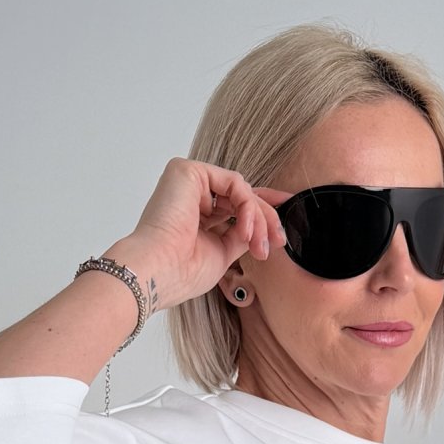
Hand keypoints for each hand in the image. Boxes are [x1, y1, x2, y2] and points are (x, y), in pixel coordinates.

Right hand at [120, 158, 293, 310]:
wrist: (159, 272)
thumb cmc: (181, 272)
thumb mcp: (223, 254)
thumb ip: (241, 236)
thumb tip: (262, 229)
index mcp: (196, 215)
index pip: (236, 205)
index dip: (264, 210)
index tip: (284, 225)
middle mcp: (191, 196)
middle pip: (242, 197)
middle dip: (267, 219)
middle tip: (278, 242)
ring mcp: (189, 182)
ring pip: (242, 190)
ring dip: (259, 218)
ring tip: (259, 245)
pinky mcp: (188, 171)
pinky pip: (234, 183)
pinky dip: (248, 206)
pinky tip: (245, 229)